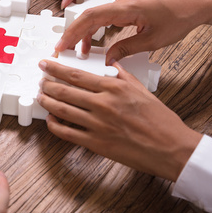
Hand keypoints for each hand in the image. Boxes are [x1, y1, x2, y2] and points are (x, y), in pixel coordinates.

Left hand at [37, 60, 202, 181]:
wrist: (170, 148)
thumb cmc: (160, 121)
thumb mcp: (142, 90)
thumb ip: (123, 76)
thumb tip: (110, 65)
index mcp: (113, 88)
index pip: (76, 75)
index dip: (56, 69)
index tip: (46, 64)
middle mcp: (102, 104)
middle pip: (64, 91)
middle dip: (47, 84)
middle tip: (40, 81)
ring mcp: (97, 125)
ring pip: (62, 111)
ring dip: (47, 103)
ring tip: (41, 97)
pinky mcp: (96, 143)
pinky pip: (67, 133)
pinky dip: (55, 126)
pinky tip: (51, 120)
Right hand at [55, 0, 211, 64]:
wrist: (194, 6)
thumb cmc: (177, 19)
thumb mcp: (151, 40)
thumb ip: (126, 49)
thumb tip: (106, 60)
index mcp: (126, 8)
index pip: (91, 18)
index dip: (73, 32)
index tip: (62, 45)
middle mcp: (121, 4)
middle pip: (88, 16)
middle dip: (72, 33)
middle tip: (61, 50)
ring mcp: (123, 6)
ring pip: (94, 17)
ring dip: (82, 33)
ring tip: (76, 52)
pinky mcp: (126, 10)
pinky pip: (104, 19)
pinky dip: (94, 31)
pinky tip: (92, 45)